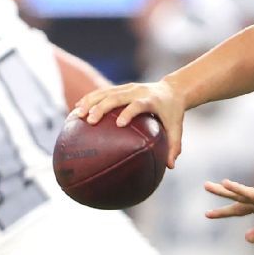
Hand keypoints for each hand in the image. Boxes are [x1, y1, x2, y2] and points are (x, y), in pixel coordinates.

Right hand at [71, 79, 185, 167]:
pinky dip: (89, 99)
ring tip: (77, 115)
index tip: (119, 124)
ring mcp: (128, 88)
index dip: (129, 112)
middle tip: (90, 121)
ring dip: (90, 102)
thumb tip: (170, 167)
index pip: (138, 104)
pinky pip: (102, 92)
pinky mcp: (121, 87)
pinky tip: (77, 109)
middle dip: (101, 107)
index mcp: (151, 100)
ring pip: (105, 92)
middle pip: (116, 96)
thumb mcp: (176, 128)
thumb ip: (174, 146)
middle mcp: (137, 91)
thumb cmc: (173, 113)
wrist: (172, 90)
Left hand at [204, 179, 253, 243]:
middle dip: (223, 193)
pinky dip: (251, 193)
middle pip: (241, 197)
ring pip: (251, 194)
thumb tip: (245, 238)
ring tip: (221, 184)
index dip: (224, 212)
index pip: (240, 209)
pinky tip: (241, 189)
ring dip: (235, 189)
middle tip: (205, 186)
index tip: (207, 215)